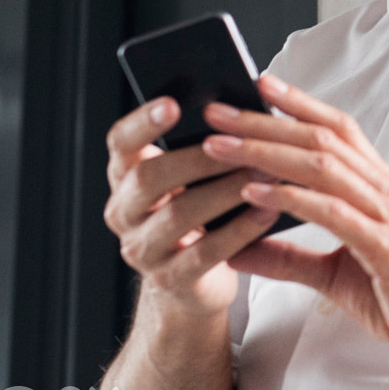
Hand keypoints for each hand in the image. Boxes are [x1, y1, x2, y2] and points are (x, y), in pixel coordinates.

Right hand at [102, 98, 280, 315]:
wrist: (194, 286)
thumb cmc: (202, 216)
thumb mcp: (194, 181)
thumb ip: (205, 148)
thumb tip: (244, 107)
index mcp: (126, 177)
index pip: (120, 143)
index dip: (142, 122)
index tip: (174, 104)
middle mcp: (124, 211)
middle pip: (148, 178)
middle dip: (198, 158)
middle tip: (242, 142)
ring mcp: (143, 249)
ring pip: (177, 215)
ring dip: (225, 191)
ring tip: (266, 174)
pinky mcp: (170, 279)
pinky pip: (204, 253)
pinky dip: (239, 230)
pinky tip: (267, 212)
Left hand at [200, 76, 388, 389]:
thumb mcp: (334, 274)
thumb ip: (288, 258)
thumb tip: (234, 249)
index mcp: (381, 189)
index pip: (339, 130)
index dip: (299, 104)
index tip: (258, 85)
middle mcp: (387, 192)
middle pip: (321, 139)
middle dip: (265, 121)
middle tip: (216, 110)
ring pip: (323, 166)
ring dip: (265, 151)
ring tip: (219, 147)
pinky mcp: (387, 249)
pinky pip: (333, 213)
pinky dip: (290, 198)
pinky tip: (253, 193)